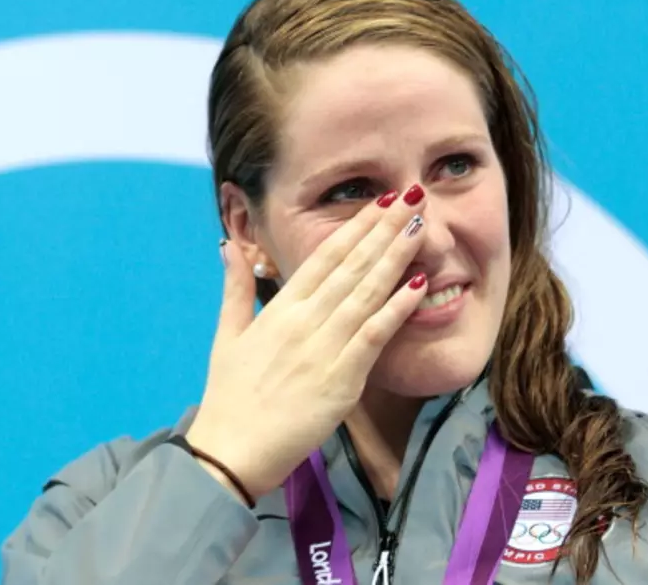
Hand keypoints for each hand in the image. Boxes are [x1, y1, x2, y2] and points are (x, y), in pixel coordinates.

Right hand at [185, 185, 428, 500]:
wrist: (231, 451)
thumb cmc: (230, 396)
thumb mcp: (227, 335)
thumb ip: (235, 288)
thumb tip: (228, 245)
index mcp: (280, 309)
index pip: (324, 257)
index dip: (355, 226)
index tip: (380, 201)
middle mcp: (304, 320)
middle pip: (351, 265)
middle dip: (383, 228)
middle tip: (411, 196)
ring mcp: (324, 347)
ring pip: (366, 291)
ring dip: (395, 256)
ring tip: (420, 226)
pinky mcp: (342, 377)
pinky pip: (375, 335)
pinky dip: (397, 307)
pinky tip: (419, 284)